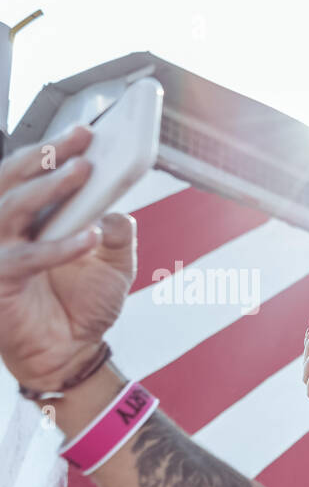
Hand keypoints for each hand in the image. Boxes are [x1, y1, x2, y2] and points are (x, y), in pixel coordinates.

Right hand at [0, 125, 135, 389]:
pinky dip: (61, 245)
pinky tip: (90, 236)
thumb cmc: (84, 307)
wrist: (71, 355)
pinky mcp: (1, 279)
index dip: (54, 151)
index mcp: (30, 219)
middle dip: (47, 155)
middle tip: (81, 138)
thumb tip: (118, 209)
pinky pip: (28, 257)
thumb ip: (119, 233)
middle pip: (15, 180)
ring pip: (13, 207)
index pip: (32, 175)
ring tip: (83, 171)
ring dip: (49, 187)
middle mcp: (7, 229)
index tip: (86, 131)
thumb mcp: (114, 265)